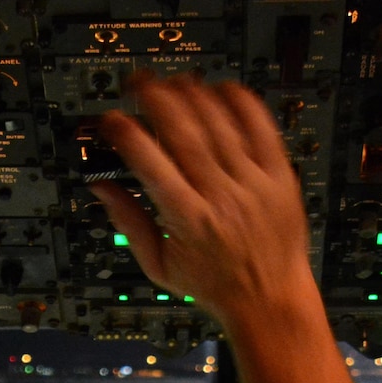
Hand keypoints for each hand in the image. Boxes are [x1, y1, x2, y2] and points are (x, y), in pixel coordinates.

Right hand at [92, 75, 315, 329]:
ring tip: (174, 81)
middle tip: (138, 83)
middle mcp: (221, 197)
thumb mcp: (160, 266)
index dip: (125, 133)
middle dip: (156, 99)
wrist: (270, 300)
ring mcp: (253, 184)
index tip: (111, 120)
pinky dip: (240, 102)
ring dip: (193, 94)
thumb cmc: (215, 286)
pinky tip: (222, 88)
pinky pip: (261, 127)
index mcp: (187, 220)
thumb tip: (101, 188)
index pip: (149, 163)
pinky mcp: (279, 177)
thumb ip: (128, 223)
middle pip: (184, 132)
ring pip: (219, 123)